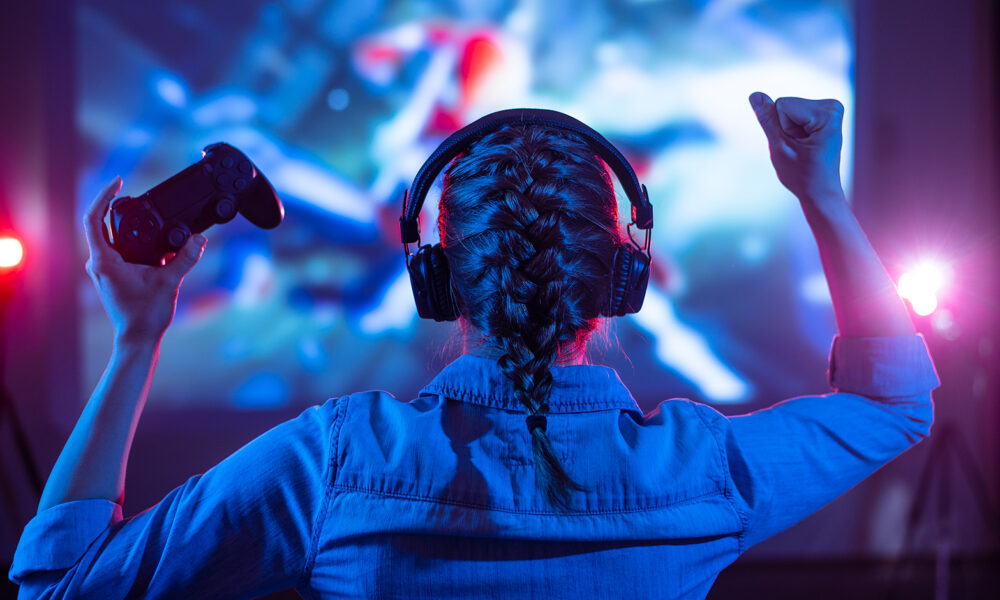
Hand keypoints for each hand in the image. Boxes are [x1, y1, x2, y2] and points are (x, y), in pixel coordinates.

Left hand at [84, 176, 206, 343]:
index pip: (94, 218)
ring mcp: (104, 269)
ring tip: (149, 216)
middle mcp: (99, 262)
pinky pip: (118, 249)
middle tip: (137, 194)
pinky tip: (152, 242)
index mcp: (105, 260)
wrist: (138, 338)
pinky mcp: (112, 275)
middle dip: (119, 207)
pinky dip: (133, 240)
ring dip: (129, 225)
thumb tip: (199, 238)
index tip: (118, 181)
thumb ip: (185, 258)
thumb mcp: (170, 282)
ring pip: (111, 237)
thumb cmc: (145, 315)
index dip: (104, 196)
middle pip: (102, 223)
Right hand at [749, 92, 844, 201]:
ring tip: (802, 148)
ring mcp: (829, 108)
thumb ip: (767, 119)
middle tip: (799, 148)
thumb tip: (755, 95)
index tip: (797, 146)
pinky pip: (792, 112)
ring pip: (787, 108)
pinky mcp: (822, 112)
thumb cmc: (802, 175)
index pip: (782, 104)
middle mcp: (832, 106)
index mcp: (827, 113)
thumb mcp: (779, 147)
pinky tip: (805, 143)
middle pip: (785, 104)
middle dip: (786, 128)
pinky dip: (793, 129)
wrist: (819, 191)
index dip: (783, 129)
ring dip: (789, 130)